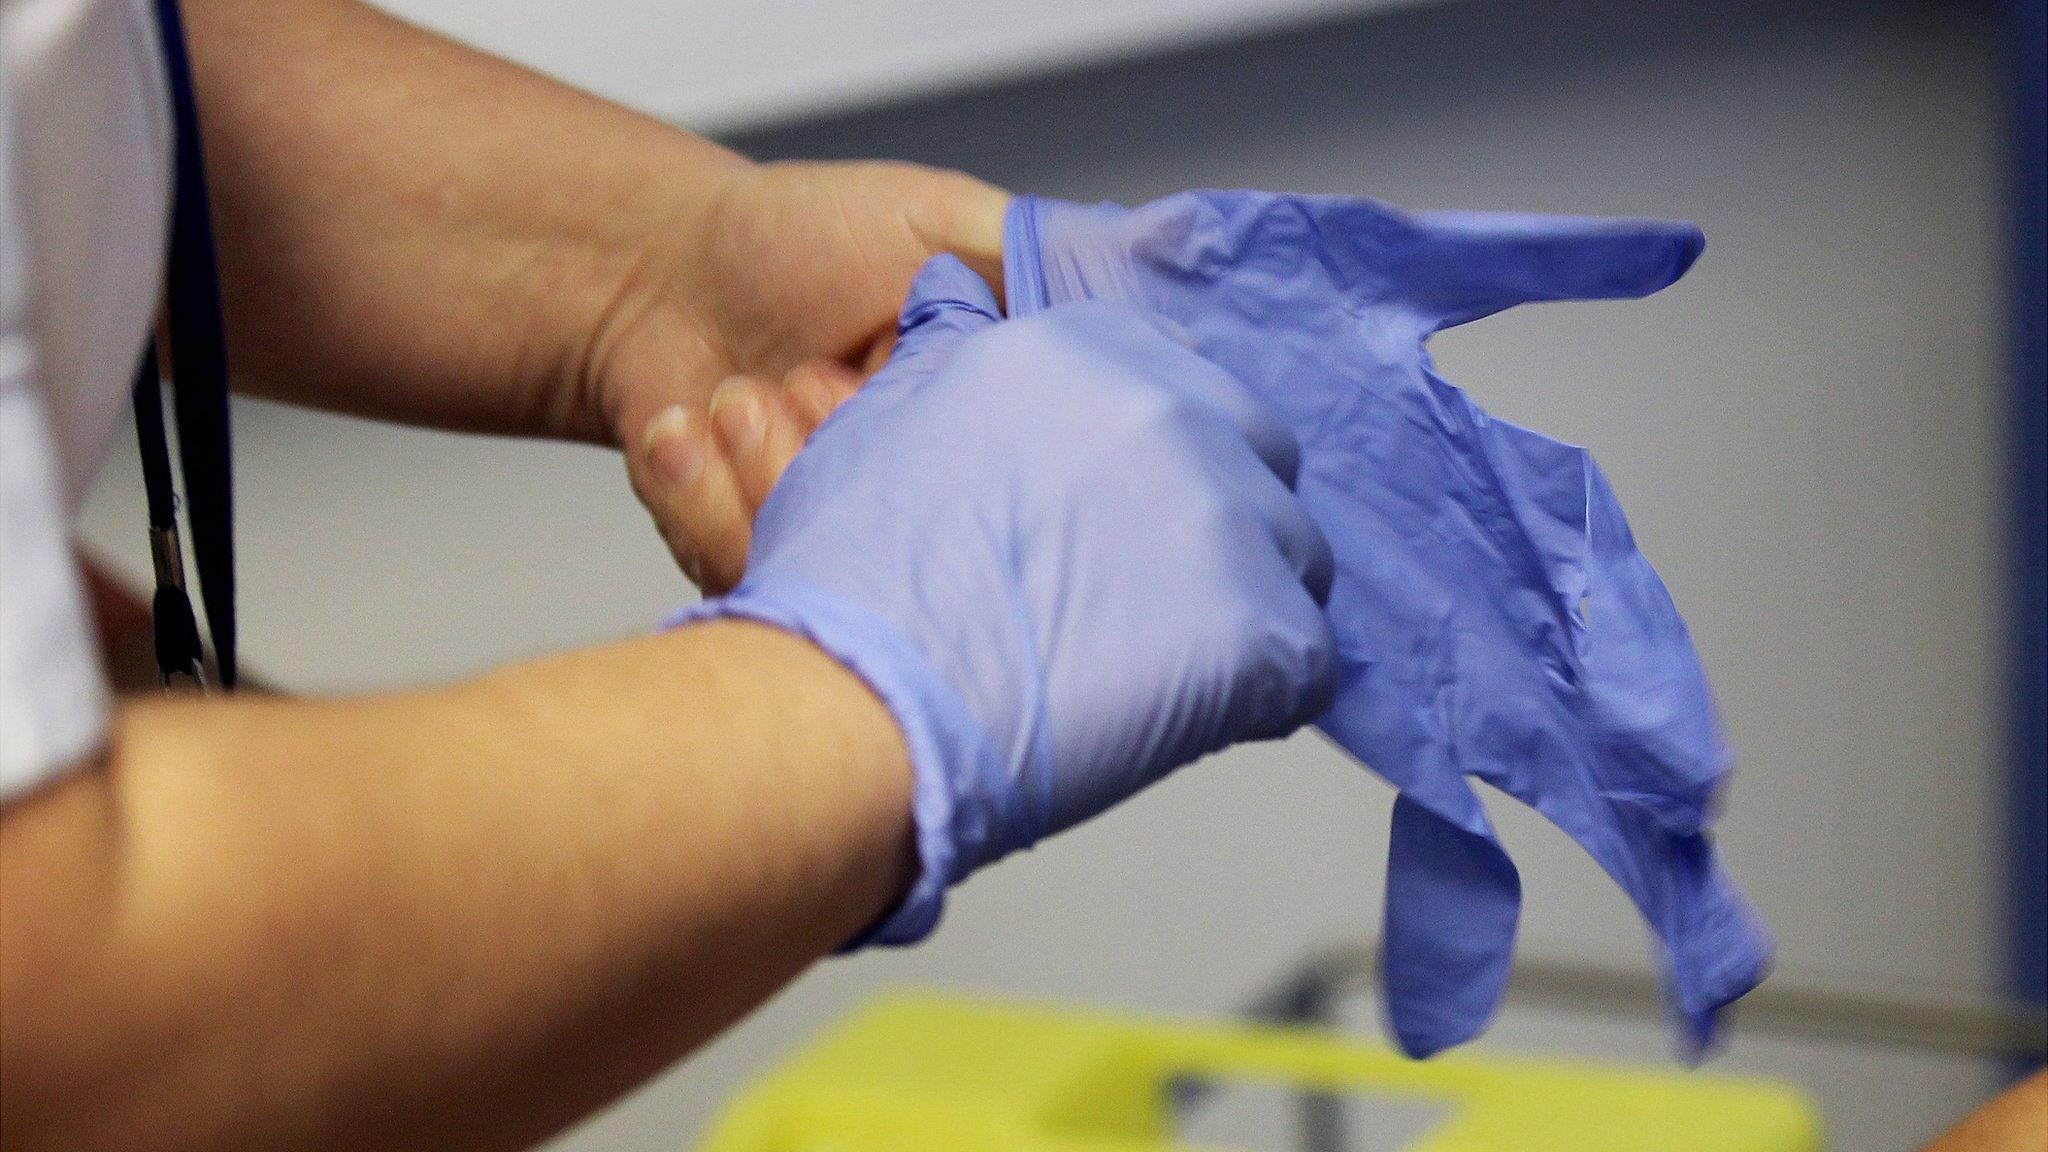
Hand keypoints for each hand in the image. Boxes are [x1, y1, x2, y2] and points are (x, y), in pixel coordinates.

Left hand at [590, 161, 1008, 590]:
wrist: (655, 265)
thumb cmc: (795, 236)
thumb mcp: (939, 216)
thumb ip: (1035, 258)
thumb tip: (1146, 297)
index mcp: (973, 421)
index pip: (1010, 477)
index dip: (958, 449)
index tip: (895, 381)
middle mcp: (911, 491)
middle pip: (922, 541)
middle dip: (851, 459)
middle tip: (814, 378)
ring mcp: (833, 533)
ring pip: (831, 568)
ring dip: (768, 470)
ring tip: (742, 394)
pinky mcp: (750, 560)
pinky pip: (739, 573)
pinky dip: (702, 490)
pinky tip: (688, 422)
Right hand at [674, 256, 1337, 943]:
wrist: (858, 696)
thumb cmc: (855, 579)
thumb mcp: (883, 415)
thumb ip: (944, 345)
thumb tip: (954, 290)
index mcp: (1088, 350)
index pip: (1187, 386)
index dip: (1160, 462)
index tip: (1122, 515)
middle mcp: (1171, 412)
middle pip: (1260, 462)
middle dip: (1219, 525)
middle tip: (1139, 598)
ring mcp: (1225, 517)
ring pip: (1293, 561)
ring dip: (1242, 611)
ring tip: (1150, 666)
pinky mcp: (1259, 626)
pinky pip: (1307, 662)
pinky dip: (1258, 695)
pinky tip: (1178, 712)